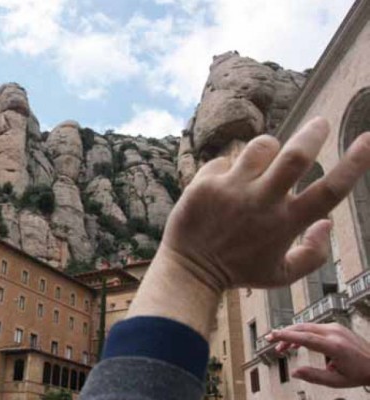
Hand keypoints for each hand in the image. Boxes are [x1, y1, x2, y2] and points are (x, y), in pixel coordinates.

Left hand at [162, 117, 369, 291]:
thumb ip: (314, 254)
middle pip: (295, 156)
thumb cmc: (239, 271)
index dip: (355, 163)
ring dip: (268, 149)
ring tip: (262, 163)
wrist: (189, 269)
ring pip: (260, 147)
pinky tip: (222, 187)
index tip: (368, 139)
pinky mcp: (205, 183)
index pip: (330, 191)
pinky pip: (225, 160)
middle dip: (313, 133)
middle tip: (320, 123)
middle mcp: (261, 202)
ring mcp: (231, 190)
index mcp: (286, 223)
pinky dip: (229, 168)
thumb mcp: (282, 275)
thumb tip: (328, 222)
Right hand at [266, 323, 369, 387]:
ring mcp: (336, 328)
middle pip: (302, 329)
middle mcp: (334, 333)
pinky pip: (314, 328)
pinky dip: (302, 334)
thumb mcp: (337, 381)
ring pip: (307, 327)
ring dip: (292, 335)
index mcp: (334, 346)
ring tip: (282, 348)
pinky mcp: (336, 327)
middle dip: (284, 333)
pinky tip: (296, 344)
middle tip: (269, 339)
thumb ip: (314, 376)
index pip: (304, 338)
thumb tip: (294, 372)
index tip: (271, 336)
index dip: (285, 336)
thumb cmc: (359, 374)